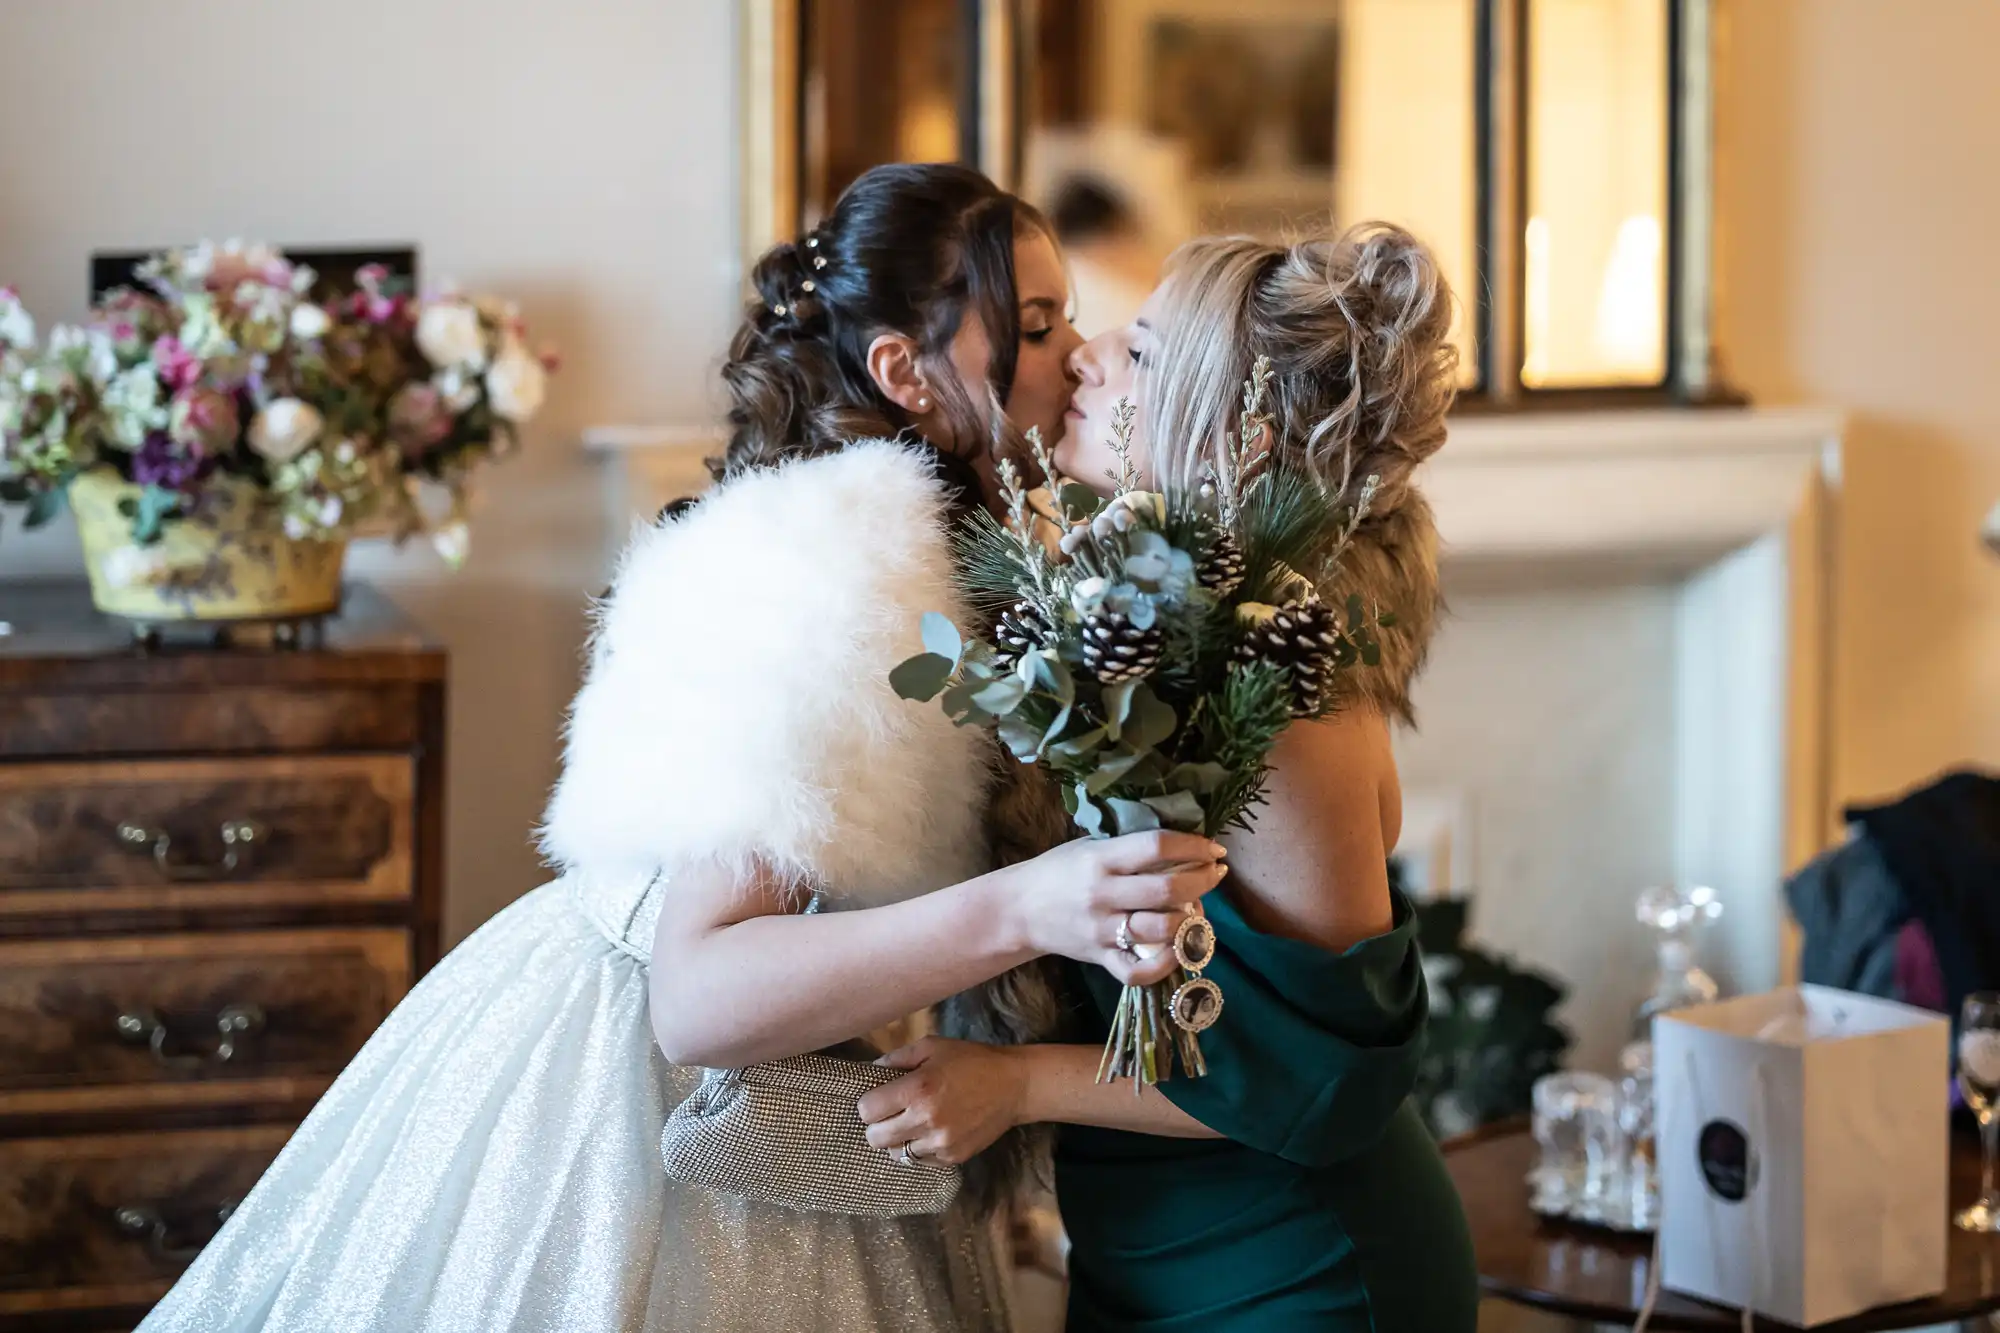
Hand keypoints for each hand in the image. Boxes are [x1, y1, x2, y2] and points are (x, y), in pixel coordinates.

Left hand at [858, 1036, 1027, 1166]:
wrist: (1013, 1085)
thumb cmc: (970, 1060)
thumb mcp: (931, 1047)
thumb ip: (896, 1058)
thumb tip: (868, 1071)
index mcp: (918, 1089)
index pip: (867, 1110)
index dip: (868, 1103)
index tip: (878, 1097)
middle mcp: (926, 1120)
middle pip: (875, 1138)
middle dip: (877, 1125)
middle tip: (890, 1114)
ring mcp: (940, 1143)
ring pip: (895, 1154)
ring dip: (897, 1140)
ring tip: (910, 1124)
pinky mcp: (952, 1158)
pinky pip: (919, 1161)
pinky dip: (917, 1149)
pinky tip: (929, 1132)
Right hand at [994, 830, 1226, 984]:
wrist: (1018, 910)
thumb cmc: (1058, 871)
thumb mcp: (1089, 847)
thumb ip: (1128, 847)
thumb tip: (1182, 844)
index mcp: (1100, 859)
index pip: (1156, 846)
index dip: (1193, 846)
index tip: (1213, 848)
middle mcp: (1103, 894)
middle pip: (1168, 890)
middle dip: (1204, 880)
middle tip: (1216, 874)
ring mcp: (1102, 930)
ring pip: (1162, 930)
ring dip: (1192, 920)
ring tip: (1199, 908)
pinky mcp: (1100, 958)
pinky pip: (1138, 971)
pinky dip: (1166, 964)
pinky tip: (1179, 950)